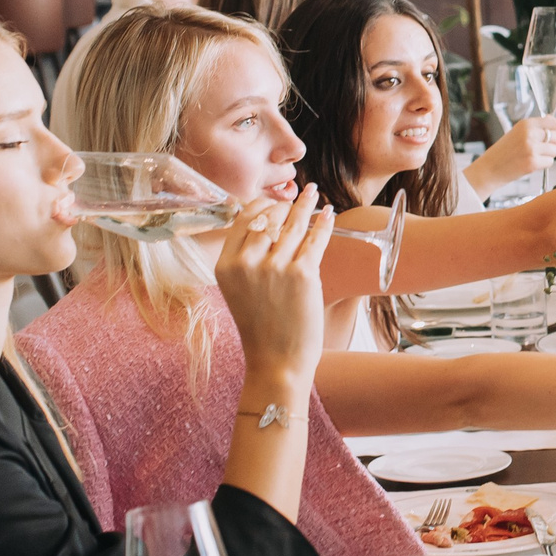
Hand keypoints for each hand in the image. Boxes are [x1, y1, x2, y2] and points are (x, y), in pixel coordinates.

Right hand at [215, 185, 332, 391]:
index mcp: (226, 266)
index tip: (273, 201)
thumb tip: (264, 226)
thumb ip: (245, 261)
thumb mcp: (239, 291)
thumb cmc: (261, 328)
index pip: (242, 220)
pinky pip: (315, 239)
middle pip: (269, 217)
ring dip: (307, 206)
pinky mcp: (303, 274)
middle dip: (285, 206)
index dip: (261, 206)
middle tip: (298, 199)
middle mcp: (246, 263)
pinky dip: (324, 223)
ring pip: (294, 225)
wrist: (276, 361)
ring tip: (314, 193)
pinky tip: (329, 214)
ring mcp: (275, 267)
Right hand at [478, 115, 555, 186]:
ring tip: (534, 156)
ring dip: (547, 155)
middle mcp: (529, 134)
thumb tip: (554, 123)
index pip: (553, 122)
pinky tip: (532, 163)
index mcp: (525, 124)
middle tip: (541, 149)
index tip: (552, 134)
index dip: (555, 129)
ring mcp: (531, 148)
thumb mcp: (517, 133)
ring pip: (554, 150)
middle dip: (552, 144)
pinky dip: (543, 164)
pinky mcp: (533, 162)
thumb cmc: (502, 152)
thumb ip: (535, 128)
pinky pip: (549, 162)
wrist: (489, 169)